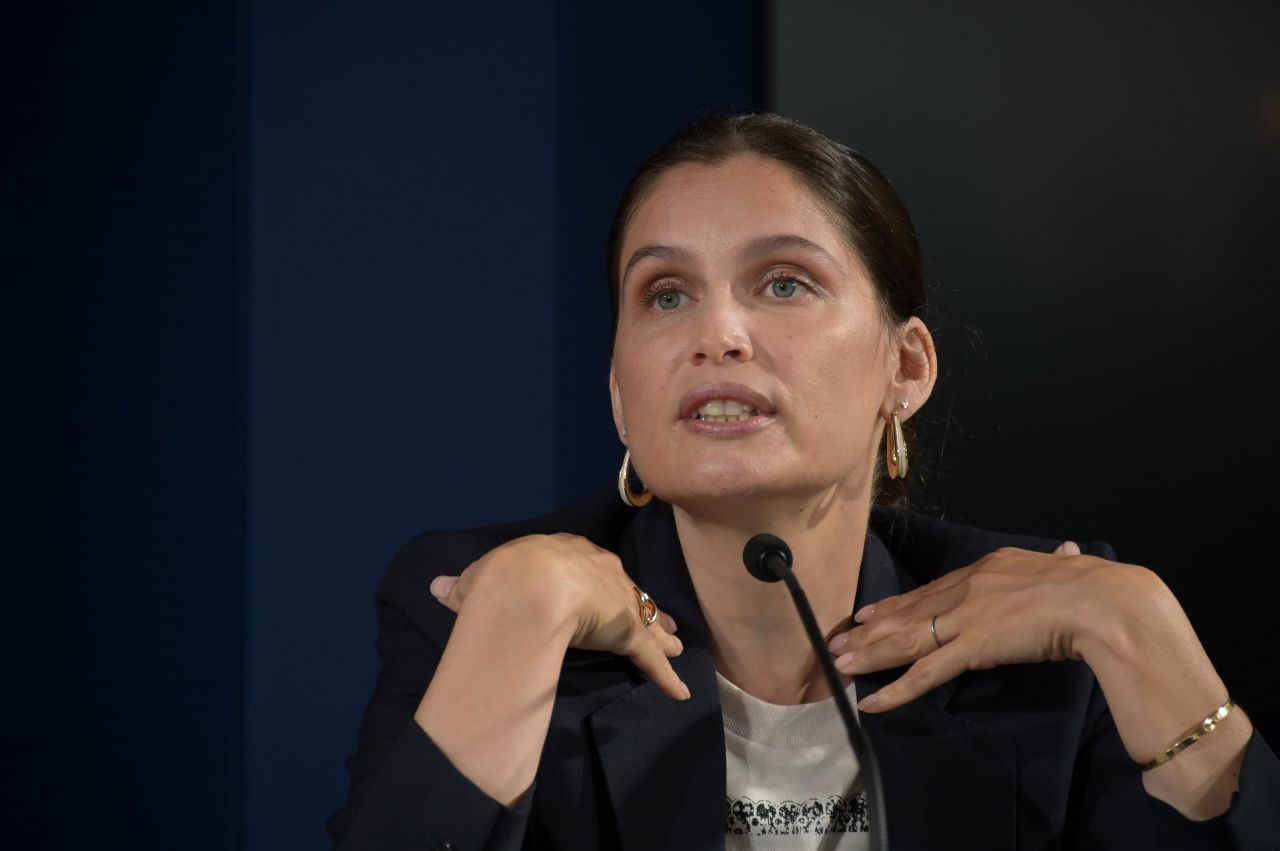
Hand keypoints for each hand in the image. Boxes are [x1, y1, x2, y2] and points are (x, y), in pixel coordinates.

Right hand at [429, 533, 689, 699]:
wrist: (528, 586)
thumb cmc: (502, 578)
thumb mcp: (476, 580)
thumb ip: (463, 587)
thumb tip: (439, 586)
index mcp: (563, 554)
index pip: (588, 566)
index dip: (598, 579)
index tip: (606, 588)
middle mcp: (599, 571)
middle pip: (627, 589)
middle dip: (639, 603)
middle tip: (655, 615)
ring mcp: (618, 601)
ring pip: (647, 618)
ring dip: (661, 633)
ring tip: (677, 643)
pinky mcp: (628, 632)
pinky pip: (652, 657)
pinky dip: (666, 676)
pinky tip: (679, 691)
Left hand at [826, 540, 1132, 711]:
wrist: (1102, 601)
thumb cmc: (1094, 586)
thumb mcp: (1068, 565)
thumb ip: (1060, 561)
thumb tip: (1070, 551)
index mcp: (989, 567)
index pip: (932, 590)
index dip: (897, 603)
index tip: (868, 612)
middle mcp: (969, 587)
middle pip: (910, 612)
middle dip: (871, 629)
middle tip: (839, 640)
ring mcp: (967, 616)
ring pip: (907, 639)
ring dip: (870, 654)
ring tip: (840, 664)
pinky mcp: (973, 645)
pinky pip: (927, 673)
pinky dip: (896, 689)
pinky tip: (873, 702)